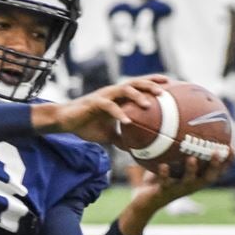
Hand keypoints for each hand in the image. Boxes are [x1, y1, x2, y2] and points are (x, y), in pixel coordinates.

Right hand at [33, 75, 166, 142]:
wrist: (64, 121)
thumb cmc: (85, 125)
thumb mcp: (108, 135)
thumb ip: (122, 139)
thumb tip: (136, 151)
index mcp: (117, 97)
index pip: (139, 86)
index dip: (154, 83)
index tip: (171, 84)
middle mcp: (112, 93)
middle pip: (135, 83)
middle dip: (150, 84)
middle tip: (164, 92)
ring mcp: (103, 96)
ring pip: (123, 89)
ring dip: (137, 95)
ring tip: (147, 104)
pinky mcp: (93, 102)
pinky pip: (109, 106)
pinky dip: (119, 113)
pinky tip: (127, 122)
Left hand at [117, 151, 228, 234]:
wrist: (145, 200)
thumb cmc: (160, 178)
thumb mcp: (171, 162)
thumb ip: (178, 148)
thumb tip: (181, 124)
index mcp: (197, 178)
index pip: (218, 171)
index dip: (227, 162)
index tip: (232, 147)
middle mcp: (191, 185)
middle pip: (209, 177)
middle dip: (215, 166)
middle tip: (217, 152)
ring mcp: (178, 190)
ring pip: (189, 182)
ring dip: (191, 170)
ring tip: (192, 159)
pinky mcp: (163, 192)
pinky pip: (164, 183)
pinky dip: (164, 174)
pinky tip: (163, 166)